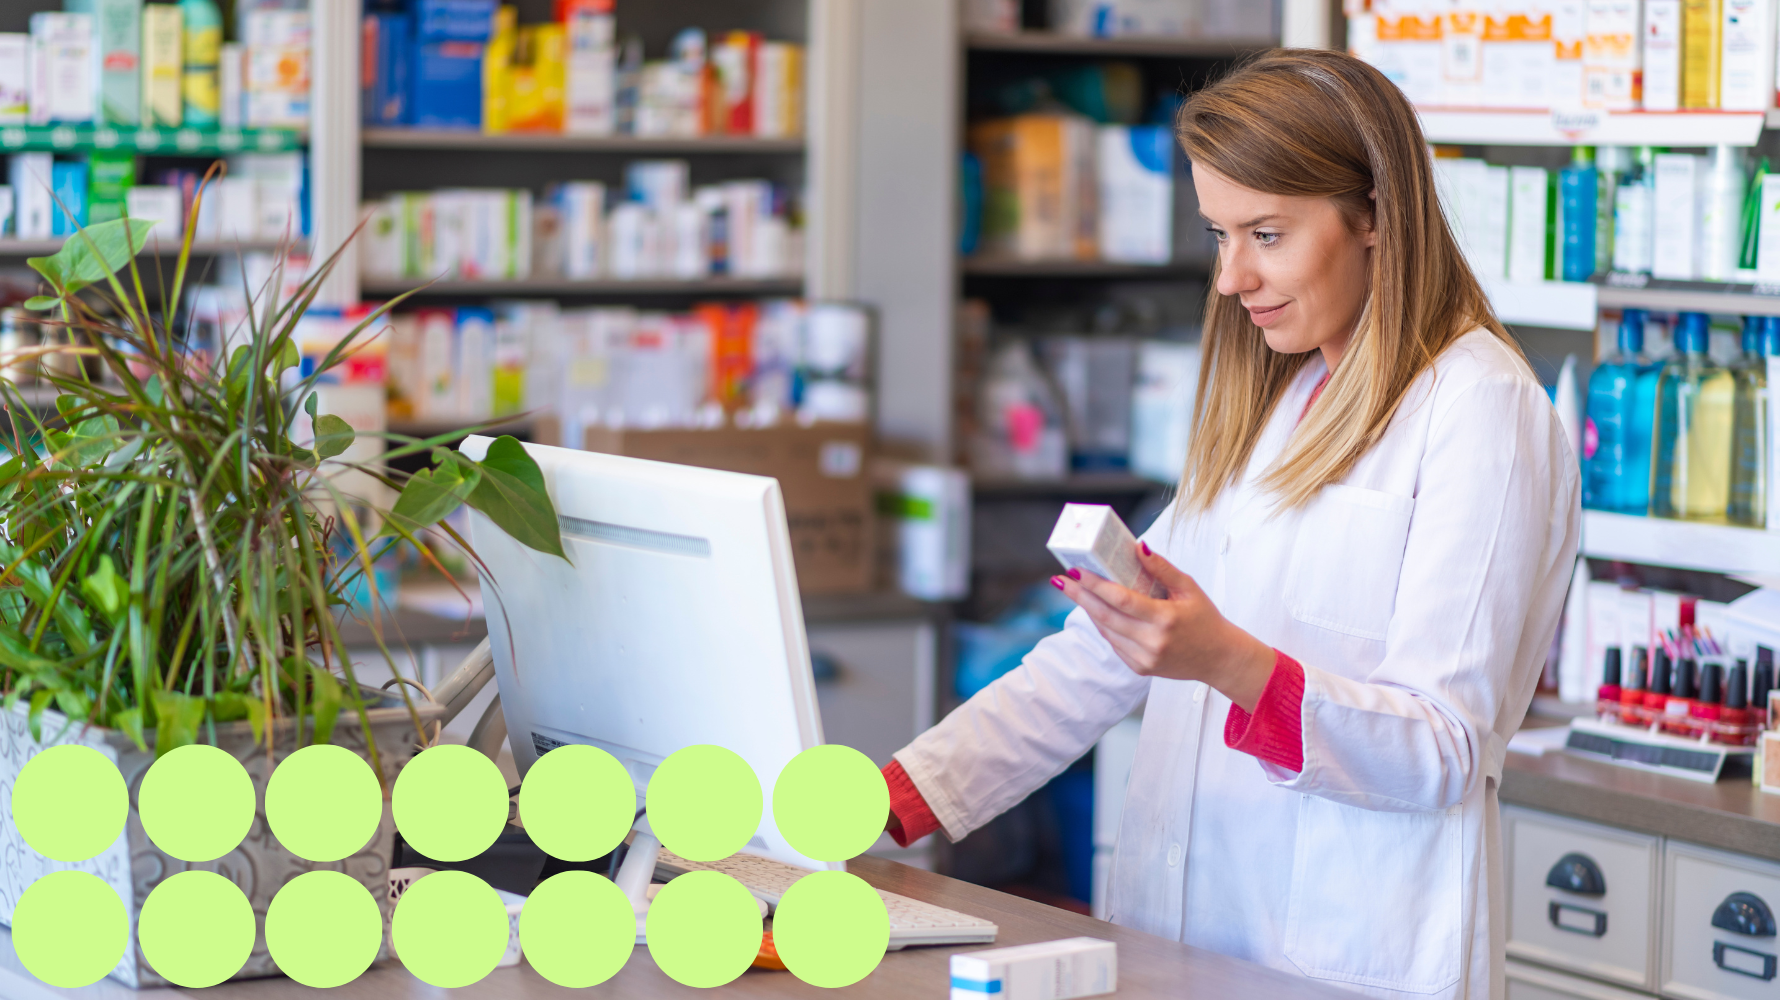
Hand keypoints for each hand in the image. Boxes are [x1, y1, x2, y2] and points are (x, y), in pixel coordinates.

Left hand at [1053, 543, 1276, 711]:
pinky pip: (1114, 643)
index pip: (1121, 599)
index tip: (1076, 571)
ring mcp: (1144, 658)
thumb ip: (1162, 568)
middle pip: (1105, 615)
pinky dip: (1103, 625)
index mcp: (1165, 619)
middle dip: (1079, 596)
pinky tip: (1097, 610)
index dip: (1095, 584)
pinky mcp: (1140, 668)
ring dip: (1088, 610)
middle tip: (1061, 580)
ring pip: (1106, 630)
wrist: (1218, 658)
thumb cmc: (1205, 619)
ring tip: (1076, 590)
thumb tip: (1138, 547)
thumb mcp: (1189, 588)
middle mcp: (1152, 642)